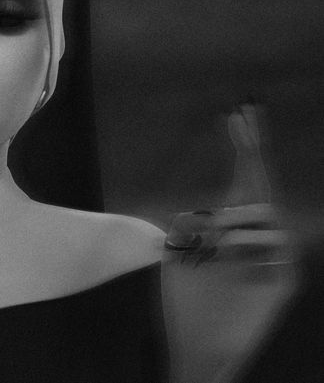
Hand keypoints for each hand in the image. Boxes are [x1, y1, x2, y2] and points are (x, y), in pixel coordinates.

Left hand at [163, 103, 297, 382]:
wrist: (197, 346)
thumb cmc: (187, 302)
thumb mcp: (177, 255)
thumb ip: (188, 226)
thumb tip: (201, 207)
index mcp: (231, 226)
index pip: (242, 176)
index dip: (242, 145)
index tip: (238, 113)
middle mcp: (256, 235)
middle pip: (261, 183)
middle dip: (251, 149)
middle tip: (243, 114)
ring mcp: (273, 257)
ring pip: (267, 213)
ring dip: (235, 217)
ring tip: (211, 237)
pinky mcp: (283, 281)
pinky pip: (279, 249)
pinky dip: (252, 245)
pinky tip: (232, 251)